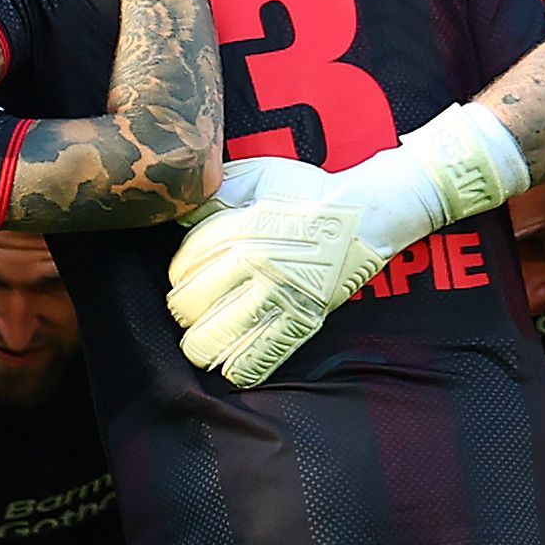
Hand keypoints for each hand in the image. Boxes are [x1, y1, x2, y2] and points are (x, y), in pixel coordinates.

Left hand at [168, 160, 388, 386]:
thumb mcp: (259, 176)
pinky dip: (238, 368)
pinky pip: (257, 359)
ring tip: (201, 340)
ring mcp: (278, 298)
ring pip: (213, 339)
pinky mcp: (300, 323)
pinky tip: (230, 364)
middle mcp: (256, 266)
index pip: (186, 261)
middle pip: (188, 303)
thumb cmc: (312, 192)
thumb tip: (181, 208)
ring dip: (199, 344)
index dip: (178, 269)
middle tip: (188, 306)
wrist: (365, 217)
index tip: (184, 273)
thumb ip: (217, 194)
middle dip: (182, 307)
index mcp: (243, 229)